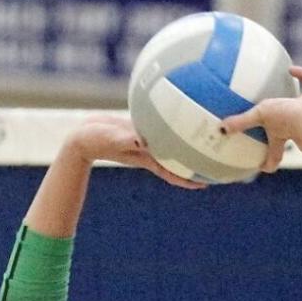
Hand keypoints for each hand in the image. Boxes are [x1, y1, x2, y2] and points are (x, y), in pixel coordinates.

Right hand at [65, 114, 205, 189]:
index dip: (189, 179)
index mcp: (146, 158)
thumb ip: (126, 140)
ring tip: (207, 141)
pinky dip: (172, 127)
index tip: (208, 183)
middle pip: (178, 161)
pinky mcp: (140, 131)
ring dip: (187, 147)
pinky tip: (181, 117)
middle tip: (218, 165)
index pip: (173, 172)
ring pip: (172, 146)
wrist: (82, 137)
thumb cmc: (94, 140)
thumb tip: (142, 141)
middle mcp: (150, 152)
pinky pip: (161, 130)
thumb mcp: (111, 139)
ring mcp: (146, 142)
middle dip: (196, 165)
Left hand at [219, 66, 301, 172]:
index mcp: (281, 138)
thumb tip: (221, 129)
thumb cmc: (289, 120)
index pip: (274, 157)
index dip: (269, 163)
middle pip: (291, 139)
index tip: (262, 166)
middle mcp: (296, 130)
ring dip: (298, 107)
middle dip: (287, 140)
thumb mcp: (261, 118)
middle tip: (279, 134)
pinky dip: (301, 75)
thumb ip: (242, 123)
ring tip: (288, 100)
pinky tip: (290, 68)